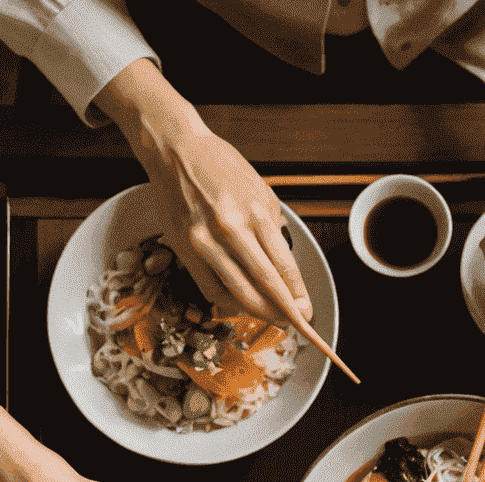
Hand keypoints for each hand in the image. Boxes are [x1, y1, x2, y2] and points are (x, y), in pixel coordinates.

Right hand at [98, 60, 309, 325]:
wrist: (176, 151)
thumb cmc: (220, 169)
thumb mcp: (260, 191)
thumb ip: (273, 229)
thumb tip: (285, 270)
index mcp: (255, 212)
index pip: (284, 266)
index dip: (299, 296)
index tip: (308, 313)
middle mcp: (231, 229)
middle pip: (266, 286)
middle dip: (286, 313)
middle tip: (298, 326)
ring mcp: (205, 241)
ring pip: (239, 293)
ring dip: (261, 313)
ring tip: (274, 320)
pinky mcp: (185, 250)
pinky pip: (211, 289)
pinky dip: (230, 303)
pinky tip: (242, 305)